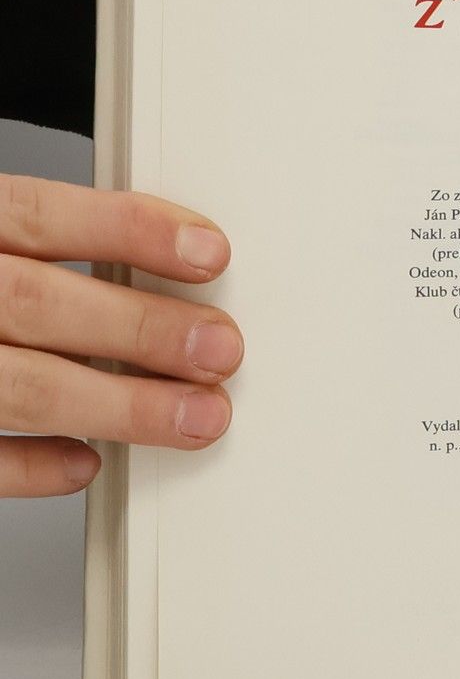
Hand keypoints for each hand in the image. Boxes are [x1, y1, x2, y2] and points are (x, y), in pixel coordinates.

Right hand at [0, 176, 241, 497]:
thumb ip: (21, 245)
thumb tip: (150, 262)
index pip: (32, 214)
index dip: (126, 231)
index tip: (207, 254)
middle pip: (35, 303)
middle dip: (141, 331)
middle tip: (220, 349)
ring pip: (16, 386)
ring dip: (117, 405)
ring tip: (194, 416)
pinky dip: (27, 464)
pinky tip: (85, 462)